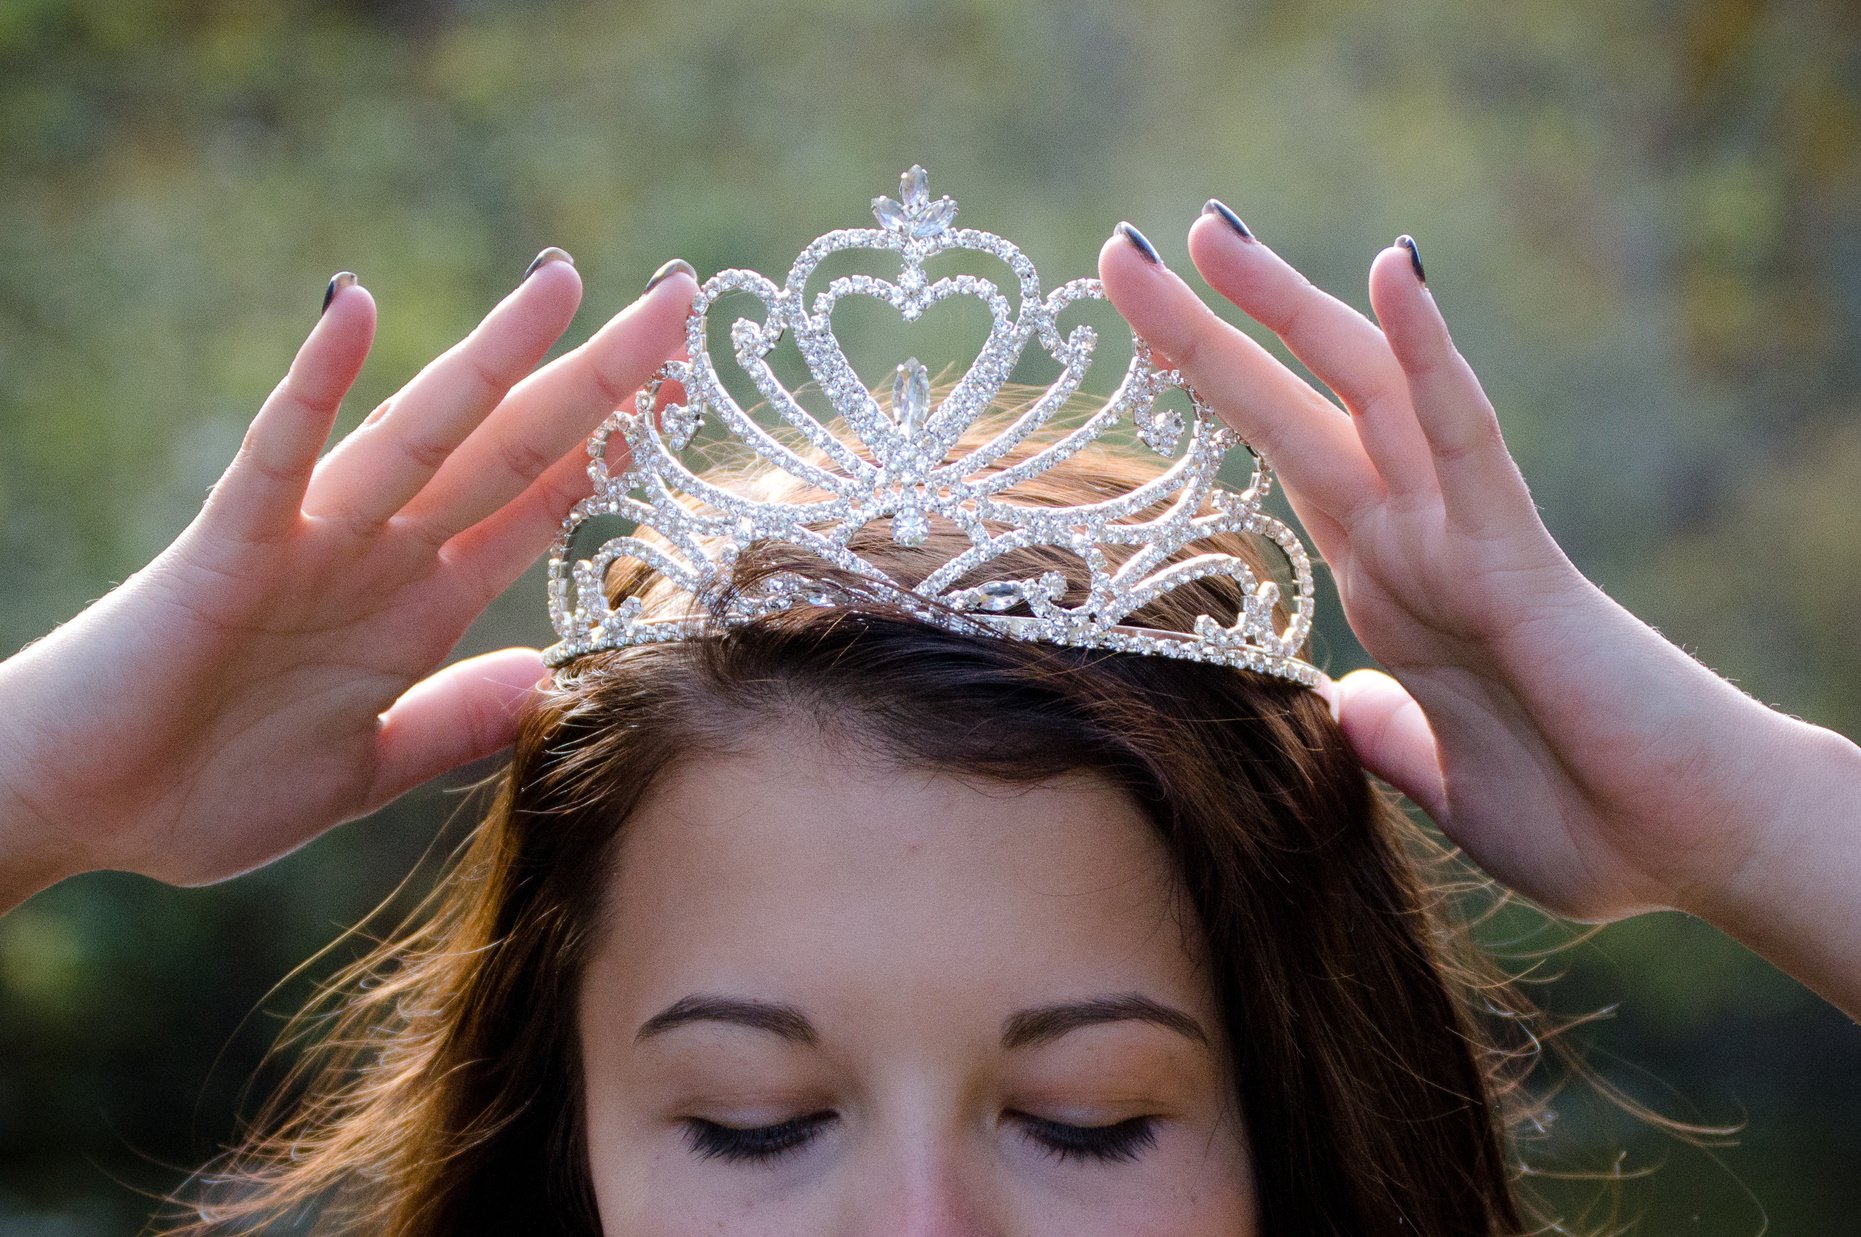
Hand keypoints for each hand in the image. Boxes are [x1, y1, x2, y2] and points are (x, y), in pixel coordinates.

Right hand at [0, 253, 695, 908]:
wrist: (72, 812)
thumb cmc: (202, 787)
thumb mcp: (364, 771)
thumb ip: (453, 723)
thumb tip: (551, 681)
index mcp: (420, 607)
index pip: (540, 504)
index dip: (618, 447)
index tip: (691, 391)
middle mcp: (380, 555)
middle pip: (511, 448)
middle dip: (599, 380)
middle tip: (680, 300)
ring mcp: (309, 541)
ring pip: (422, 430)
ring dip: (495, 357)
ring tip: (566, 281)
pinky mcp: (228, 547)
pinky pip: (278, 452)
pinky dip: (314, 383)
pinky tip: (354, 310)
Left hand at [1097, 210, 1860, 971]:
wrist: (1692, 854)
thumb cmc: (1586, 820)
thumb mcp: (1442, 781)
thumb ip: (1389, 736)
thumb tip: (1345, 707)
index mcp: (1388, 585)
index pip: (1280, 460)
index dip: (1209, 394)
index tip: (1132, 330)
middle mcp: (1414, 541)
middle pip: (1297, 405)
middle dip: (1208, 326)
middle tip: (1124, 248)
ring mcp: (1463, 538)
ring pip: (1367, 392)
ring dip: (1289, 308)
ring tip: (1212, 232)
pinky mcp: (1519, 560)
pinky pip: (1469, 440)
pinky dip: (1430, 356)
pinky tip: (1391, 275)